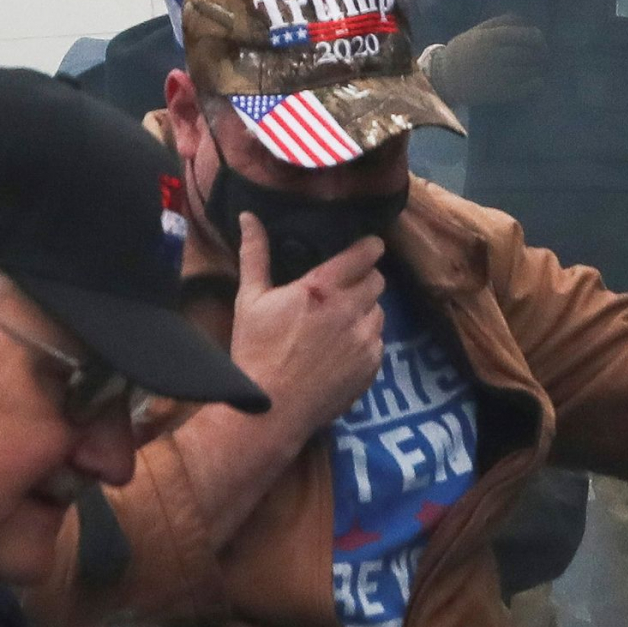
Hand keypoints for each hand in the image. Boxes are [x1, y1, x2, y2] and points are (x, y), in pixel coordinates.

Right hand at [227, 214, 383, 433]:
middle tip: (344, 287)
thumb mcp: (249, 299)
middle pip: (377, 281)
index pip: (365, 254)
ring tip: (340, 321)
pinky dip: (364, 340)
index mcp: (321, 289)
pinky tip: (340, 349)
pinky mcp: (371, 368)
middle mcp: (350, 311)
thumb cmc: (255, 351)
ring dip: (365, 310)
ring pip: (379, 312)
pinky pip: (377, 342)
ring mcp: (364, 342)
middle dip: (364, 279)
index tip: (368, 247)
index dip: (370, 247)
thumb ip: (254, 254)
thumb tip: (248, 216)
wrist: (269, 410)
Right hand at [423, 16, 546, 106]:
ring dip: (538, 67)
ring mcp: (500, 75)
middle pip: (532, 53)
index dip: (539, 38)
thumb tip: (526, 21)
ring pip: (531, 69)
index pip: (528, 35)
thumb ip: (502, 23)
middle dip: (541, 53)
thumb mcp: (479, 31)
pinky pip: (528, 87)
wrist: (445, 77)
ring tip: (537, 66)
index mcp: (493, 38)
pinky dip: (536, 83)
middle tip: (543, 55)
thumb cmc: (464, 50)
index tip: (540, 41)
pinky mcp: (501, 92)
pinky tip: (536, 81)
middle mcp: (498, 55)